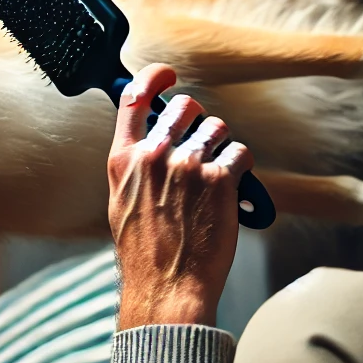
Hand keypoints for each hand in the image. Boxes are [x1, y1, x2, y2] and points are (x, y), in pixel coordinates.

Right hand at [108, 63, 253, 329]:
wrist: (167, 288)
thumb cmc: (144, 254)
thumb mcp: (121, 204)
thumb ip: (134, 168)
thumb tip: (150, 140)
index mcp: (124, 161)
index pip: (133, 99)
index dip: (152, 78)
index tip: (166, 74)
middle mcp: (155, 156)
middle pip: (184, 106)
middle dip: (197, 118)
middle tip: (201, 140)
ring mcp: (189, 166)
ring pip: (217, 128)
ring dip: (221, 145)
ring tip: (216, 174)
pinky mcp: (221, 180)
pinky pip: (240, 152)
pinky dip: (241, 166)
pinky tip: (233, 186)